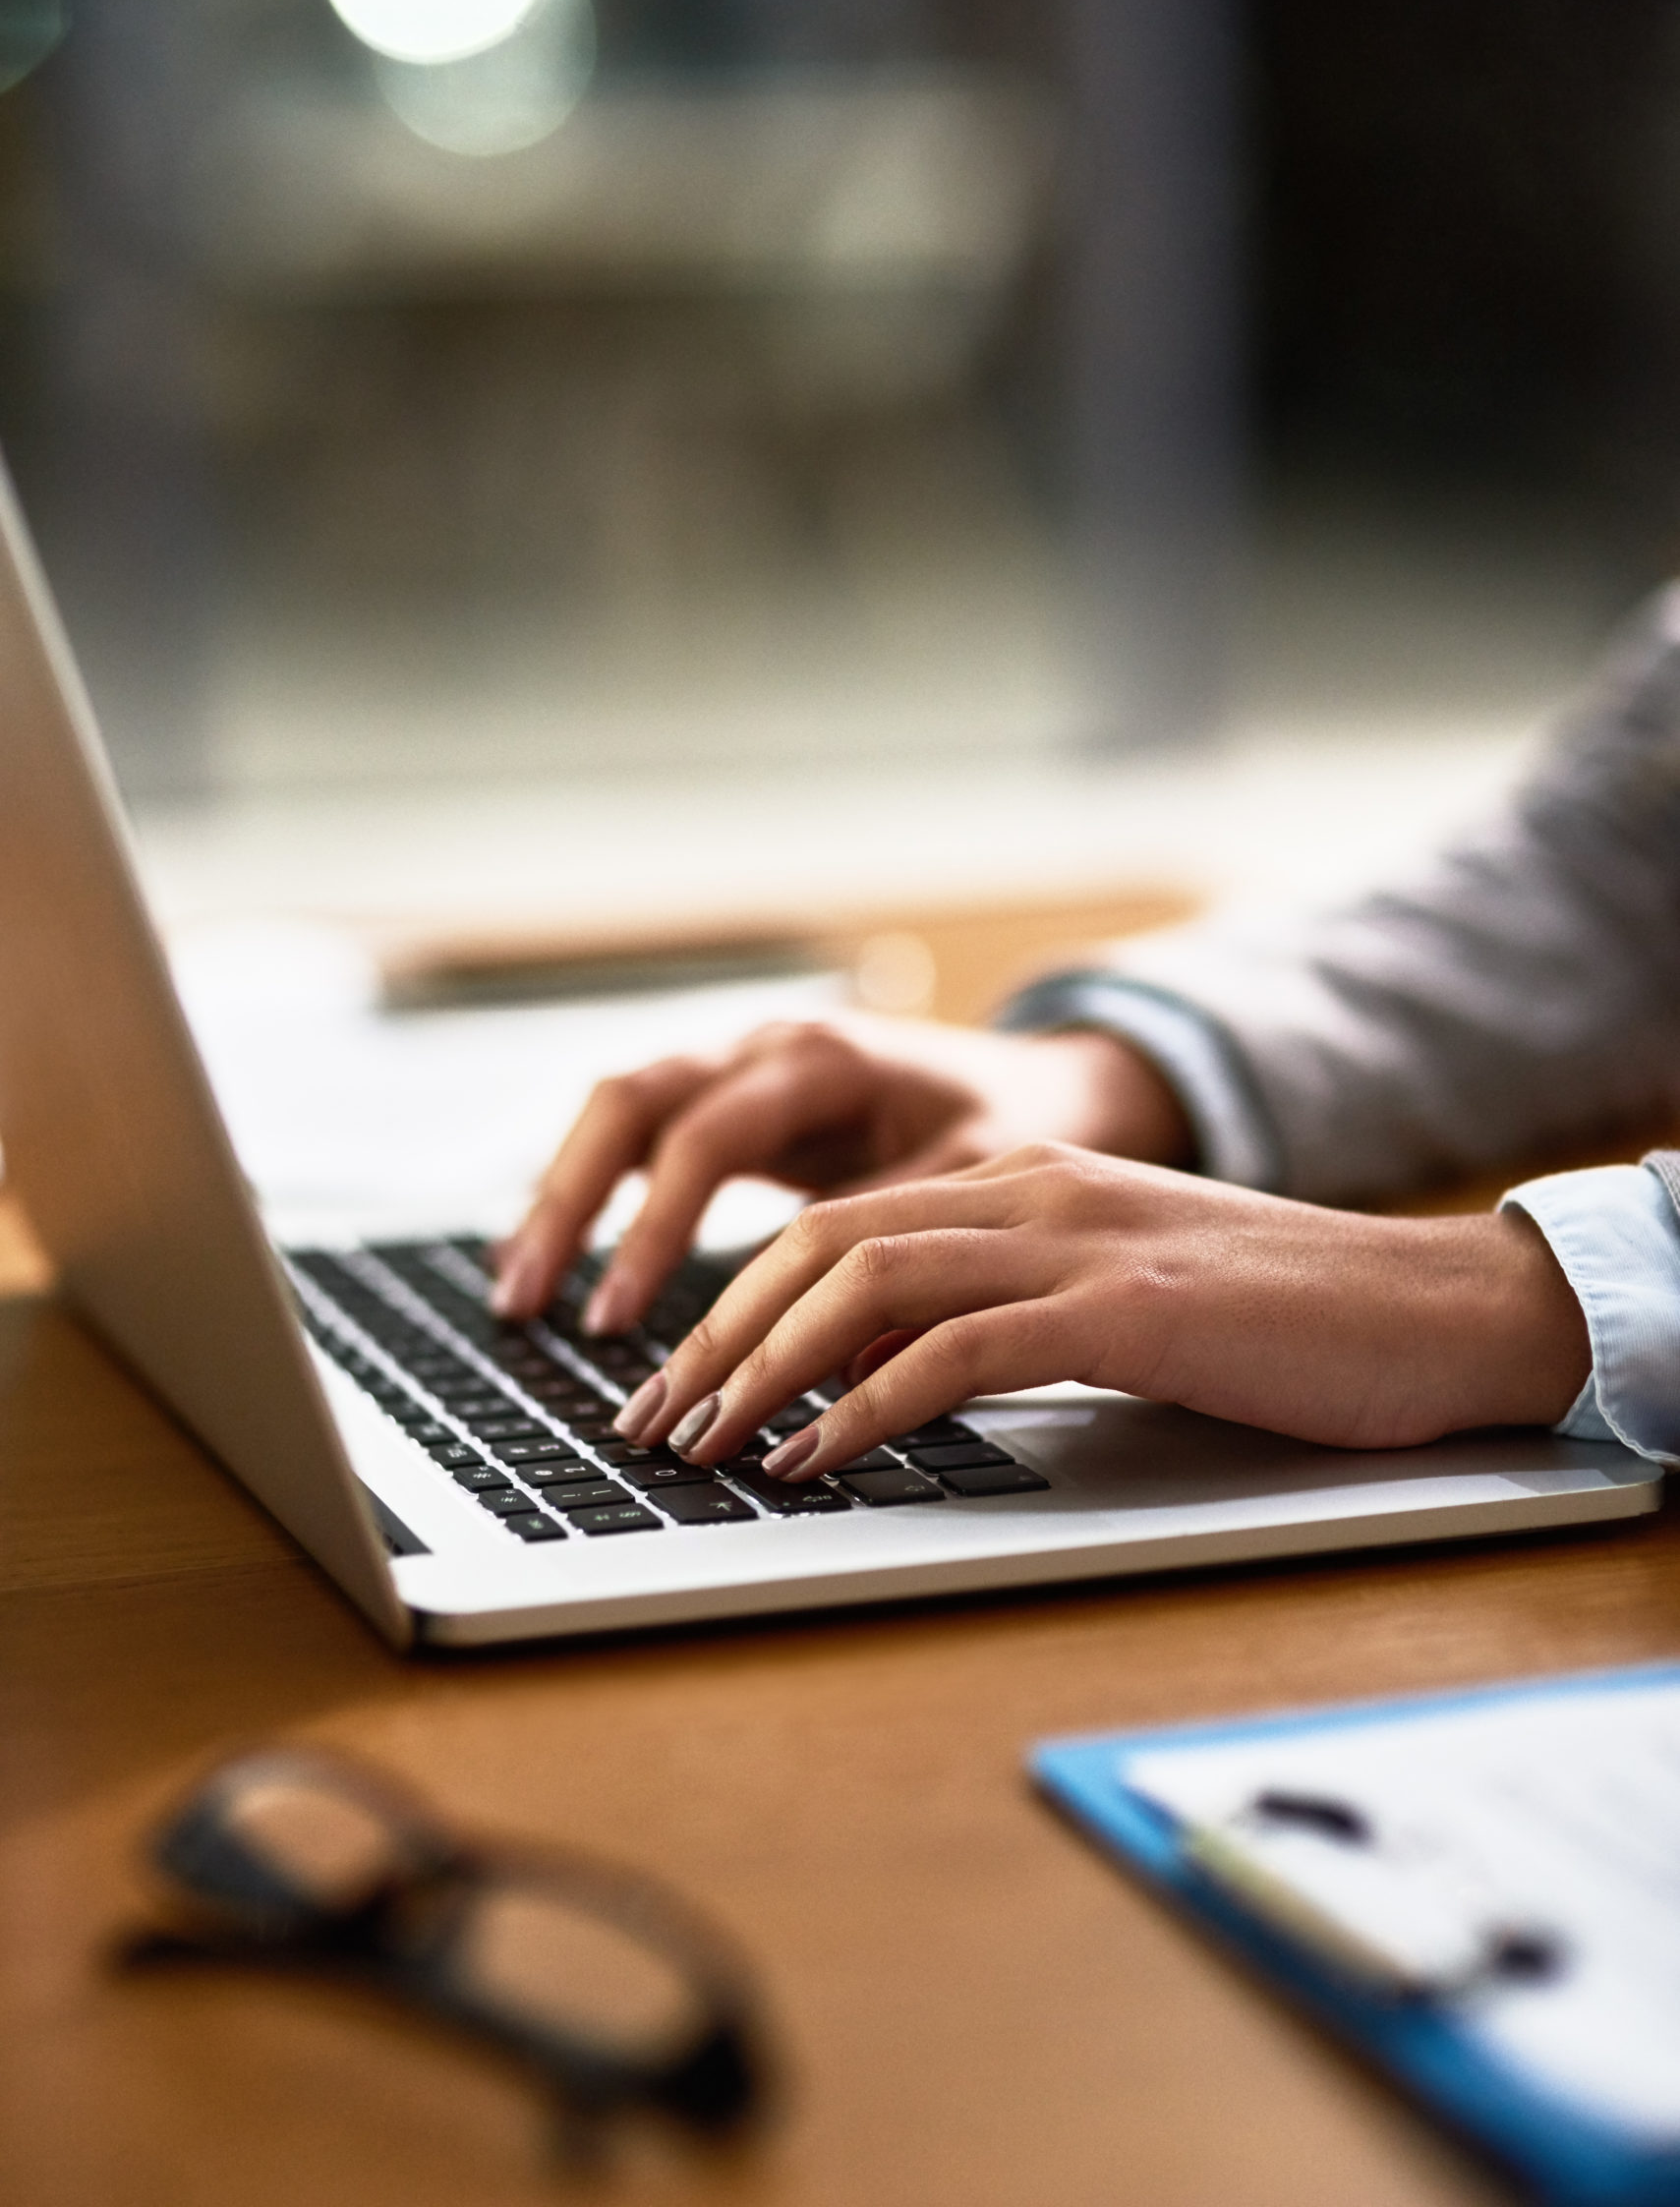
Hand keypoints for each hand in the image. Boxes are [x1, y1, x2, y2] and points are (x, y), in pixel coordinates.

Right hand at [492, 1015, 1191, 1325]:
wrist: (1046, 1079)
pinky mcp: (738, 1105)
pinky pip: (642, 1135)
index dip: (655, 1227)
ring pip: (620, 1111)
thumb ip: (896, 1240)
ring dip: (565, 1196)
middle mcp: (767, 1050)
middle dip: (570, 1201)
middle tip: (528, 1303)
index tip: (620, 1316)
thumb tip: (831, 1342)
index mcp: (824, 1059)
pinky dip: (595, 1193)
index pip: (705, 1134)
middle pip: (630, 1100)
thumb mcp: (975, 1176)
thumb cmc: (1015, 1125)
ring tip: (519, 1294)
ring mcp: (744, 1068)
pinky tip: (555, 1264)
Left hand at [607, 1145, 1590, 1475]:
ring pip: (867, 1282)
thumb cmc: (1278, 1323)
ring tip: (704, 1449)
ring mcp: (1079, 1242)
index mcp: (1024, 1179)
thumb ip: (998, 1316)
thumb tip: (870, 1384)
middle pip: (822, 1244)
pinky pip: (958, 1351)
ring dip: (763, 1369)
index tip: (673, 1385)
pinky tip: (817, 1456)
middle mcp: (1034, 1190)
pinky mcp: (1127, 1312)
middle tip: (650, 1426)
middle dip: (715, 1336)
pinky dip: (867, 1404)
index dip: (734, 1303)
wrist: (1434, 1309)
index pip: (835, 1224)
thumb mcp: (1114, 1298)